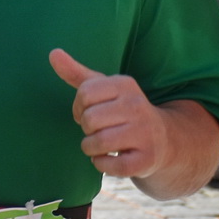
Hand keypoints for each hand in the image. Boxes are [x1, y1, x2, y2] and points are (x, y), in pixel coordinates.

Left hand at [48, 49, 168, 179]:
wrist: (165, 138)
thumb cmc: (123, 112)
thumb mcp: (104, 89)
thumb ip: (76, 73)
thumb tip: (53, 53)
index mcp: (125, 84)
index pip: (85, 93)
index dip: (79, 108)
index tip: (89, 112)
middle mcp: (137, 106)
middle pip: (89, 120)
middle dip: (87, 130)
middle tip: (99, 130)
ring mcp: (144, 132)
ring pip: (97, 143)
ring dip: (91, 149)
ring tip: (102, 145)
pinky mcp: (146, 158)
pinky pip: (110, 165)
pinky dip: (102, 165)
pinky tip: (110, 159)